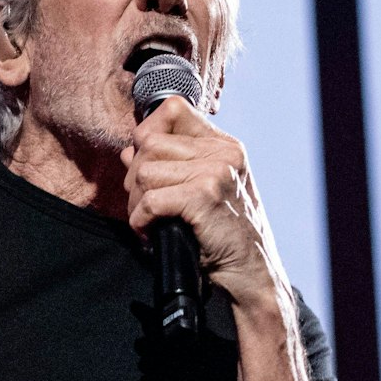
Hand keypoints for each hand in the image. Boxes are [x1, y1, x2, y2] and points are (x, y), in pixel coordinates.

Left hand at [121, 98, 285, 305]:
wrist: (251, 271)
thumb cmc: (224, 234)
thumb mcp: (204, 190)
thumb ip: (172, 165)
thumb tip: (130, 151)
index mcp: (223, 145)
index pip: (173, 109)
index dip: (148, 133)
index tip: (147, 164)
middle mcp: (222, 152)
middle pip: (149, 144)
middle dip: (135, 178)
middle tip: (144, 205)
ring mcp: (215, 172)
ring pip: (144, 172)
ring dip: (136, 202)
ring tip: (150, 220)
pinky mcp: (203, 196)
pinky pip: (150, 200)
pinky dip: (141, 220)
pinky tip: (151, 231)